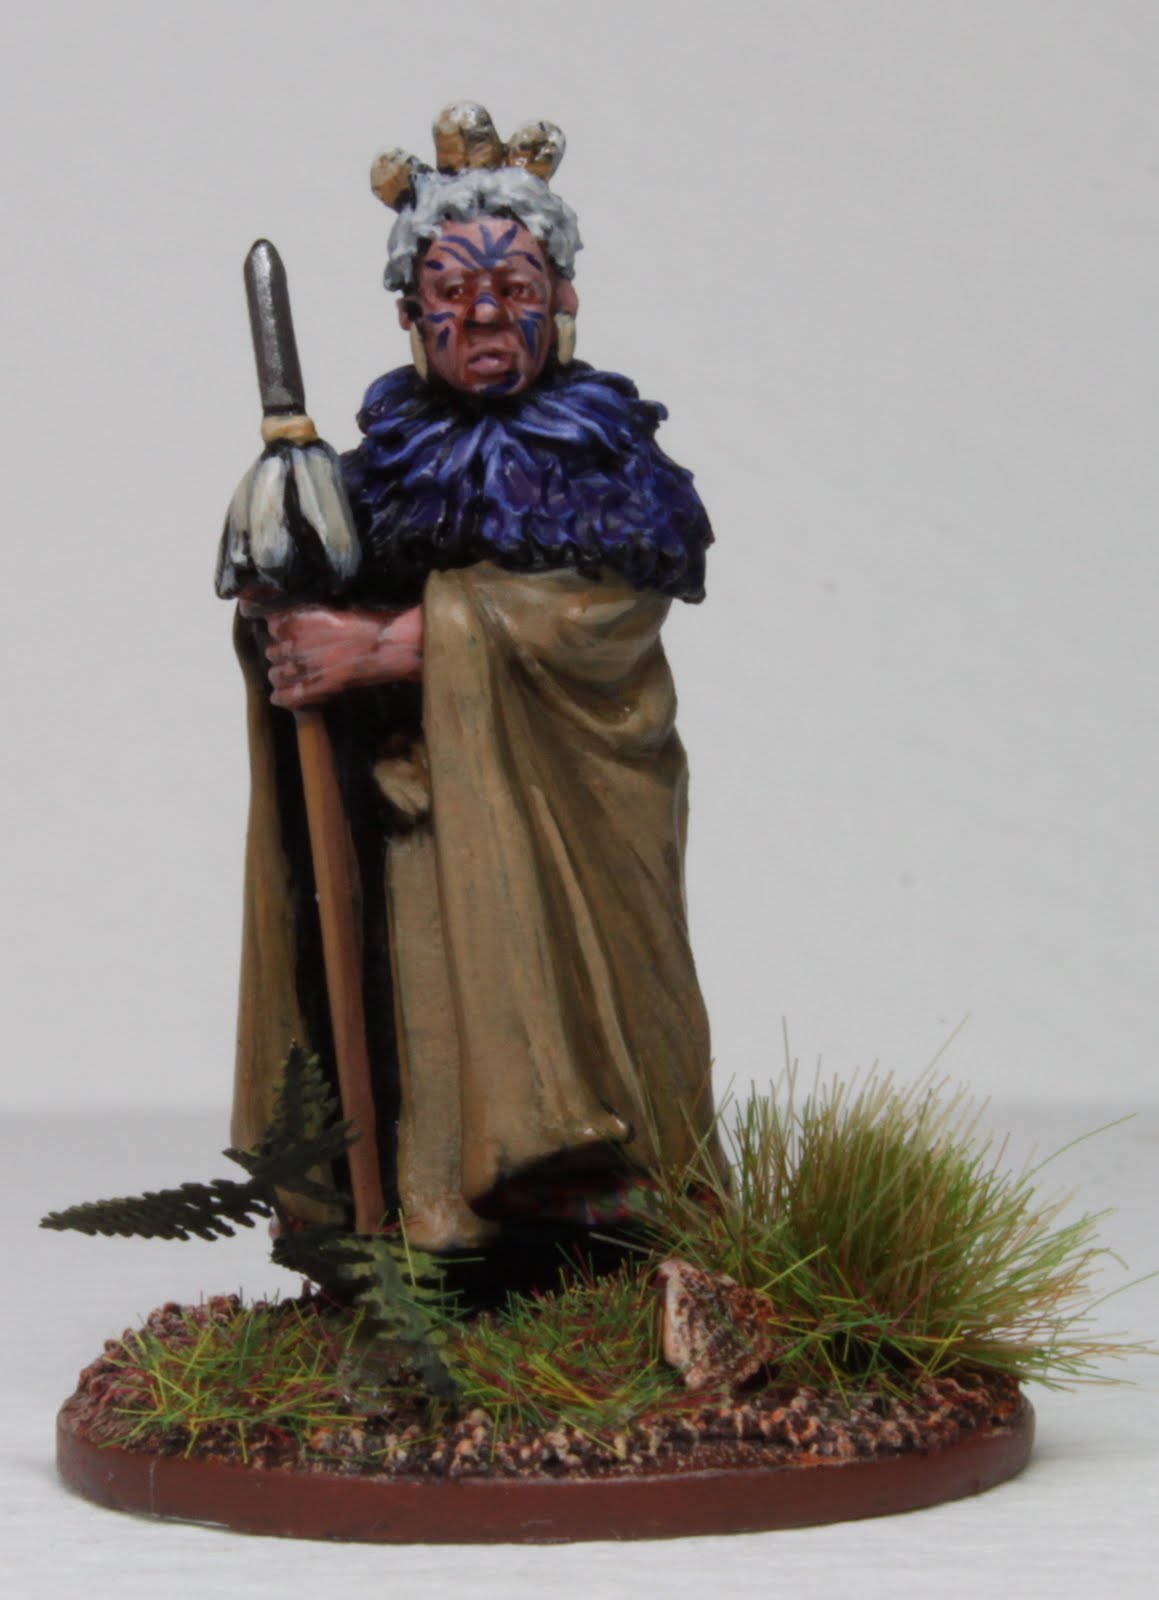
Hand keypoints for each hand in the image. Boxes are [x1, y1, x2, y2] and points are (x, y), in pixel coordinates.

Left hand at [239, 596, 422, 706]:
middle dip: (282, 656)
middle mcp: (292, 644)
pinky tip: (283, 696)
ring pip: (275, 675)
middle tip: (296, 658)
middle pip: (271, 652)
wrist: (382, 647)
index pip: (272, 626)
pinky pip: (284, 696)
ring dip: (282, 676)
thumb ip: (311, 617)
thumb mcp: (333, 610)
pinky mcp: (311, 688)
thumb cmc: (366, 625)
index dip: (282, 632)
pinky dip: (282, 697)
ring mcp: (300, 668)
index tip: (290, 635)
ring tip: (293, 678)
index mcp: (296, 621)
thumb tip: (305, 622)